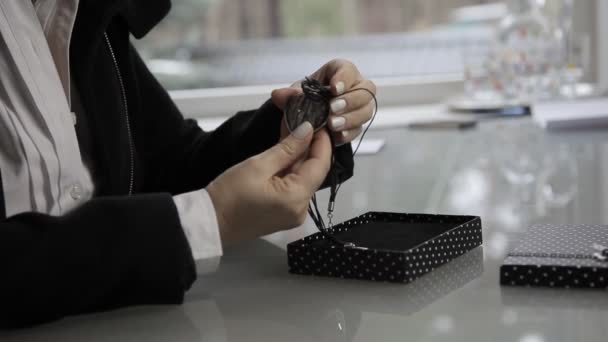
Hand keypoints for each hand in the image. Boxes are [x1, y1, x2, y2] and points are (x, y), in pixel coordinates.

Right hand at [207, 122, 330, 244]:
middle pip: (313, 172)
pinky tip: (283, 153)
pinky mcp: (284, 214)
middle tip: (302, 123)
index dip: (322, 142)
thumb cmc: (228, 196)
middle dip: (308, 146)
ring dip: (298, 156)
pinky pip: (294, 187)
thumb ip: (287, 148)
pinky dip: (290, 170)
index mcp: (297, 198)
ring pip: (303, 178)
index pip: (320, 165)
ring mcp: (293, 214)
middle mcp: (300, 210)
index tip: (318, 123)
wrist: (210, 222)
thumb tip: (307, 131)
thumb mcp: (258, 165)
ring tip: (291, 132)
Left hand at [272, 59, 376, 144]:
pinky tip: (337, 136)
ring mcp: (359, 107)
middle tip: (332, 109)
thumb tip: (279, 94)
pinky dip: (348, 133)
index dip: (344, 78)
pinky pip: (359, 129)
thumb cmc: (304, 99)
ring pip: (366, 110)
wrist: (306, 119)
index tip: (334, 89)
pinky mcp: (357, 125)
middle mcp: (355, 87)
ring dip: (350, 118)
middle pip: (365, 91)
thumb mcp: (294, 95)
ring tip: (332, 125)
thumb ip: (288, 95)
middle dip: (350, 100)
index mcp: (340, 72)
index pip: (348, 69)